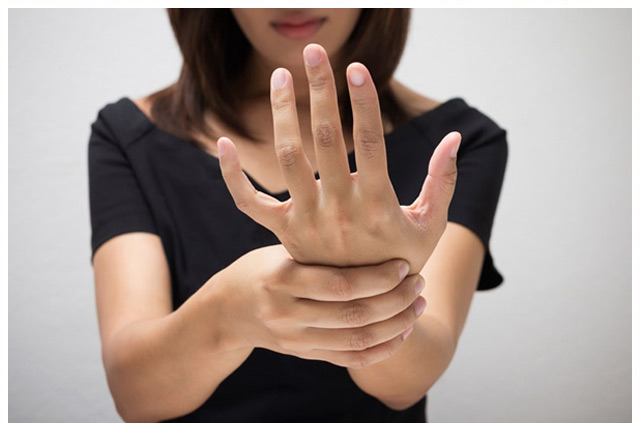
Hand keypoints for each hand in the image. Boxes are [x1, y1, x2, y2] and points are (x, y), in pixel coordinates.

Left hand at [217, 43, 460, 272]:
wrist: (367, 309)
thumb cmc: (402, 262)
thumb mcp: (430, 226)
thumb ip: (442, 182)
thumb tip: (455, 139)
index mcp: (377, 204)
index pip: (371, 142)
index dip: (364, 103)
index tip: (357, 68)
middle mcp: (338, 209)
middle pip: (326, 139)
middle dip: (321, 91)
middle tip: (314, 53)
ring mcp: (306, 221)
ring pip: (288, 158)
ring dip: (283, 114)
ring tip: (282, 76)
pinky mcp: (283, 232)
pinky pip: (249, 203)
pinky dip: (232, 177)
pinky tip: (224, 144)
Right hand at [218, 244, 425, 368]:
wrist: (227, 311)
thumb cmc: (261, 269)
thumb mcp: (282, 251)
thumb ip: (318, 246)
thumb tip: (367, 215)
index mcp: (282, 279)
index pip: (340, 284)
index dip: (378, 277)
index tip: (404, 264)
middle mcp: (287, 314)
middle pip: (354, 315)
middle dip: (395, 301)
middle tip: (419, 284)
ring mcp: (295, 340)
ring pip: (357, 340)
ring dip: (395, 325)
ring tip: (417, 306)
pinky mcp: (303, 355)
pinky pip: (349, 359)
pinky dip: (380, 349)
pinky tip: (400, 333)